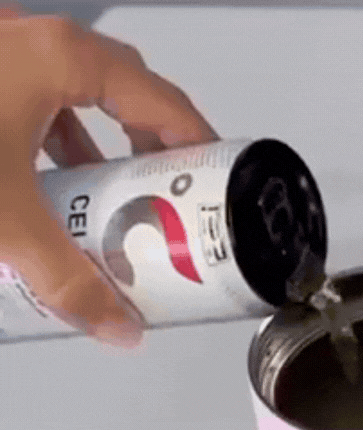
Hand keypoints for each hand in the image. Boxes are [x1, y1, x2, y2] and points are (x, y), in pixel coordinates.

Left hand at [0, 6, 217, 346]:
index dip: (197, 140)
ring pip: (74, 90)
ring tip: (115, 195)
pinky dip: (54, 135)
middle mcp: (29, 41)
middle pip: (122, 89)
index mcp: (57, 59)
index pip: (159, 97)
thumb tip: (122, 331)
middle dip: (152, 144)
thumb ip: (68, 282)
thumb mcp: (3, 223)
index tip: (216, 178)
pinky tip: (47, 178)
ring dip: (103, 140)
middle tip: (170, 196)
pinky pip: (32, 96)